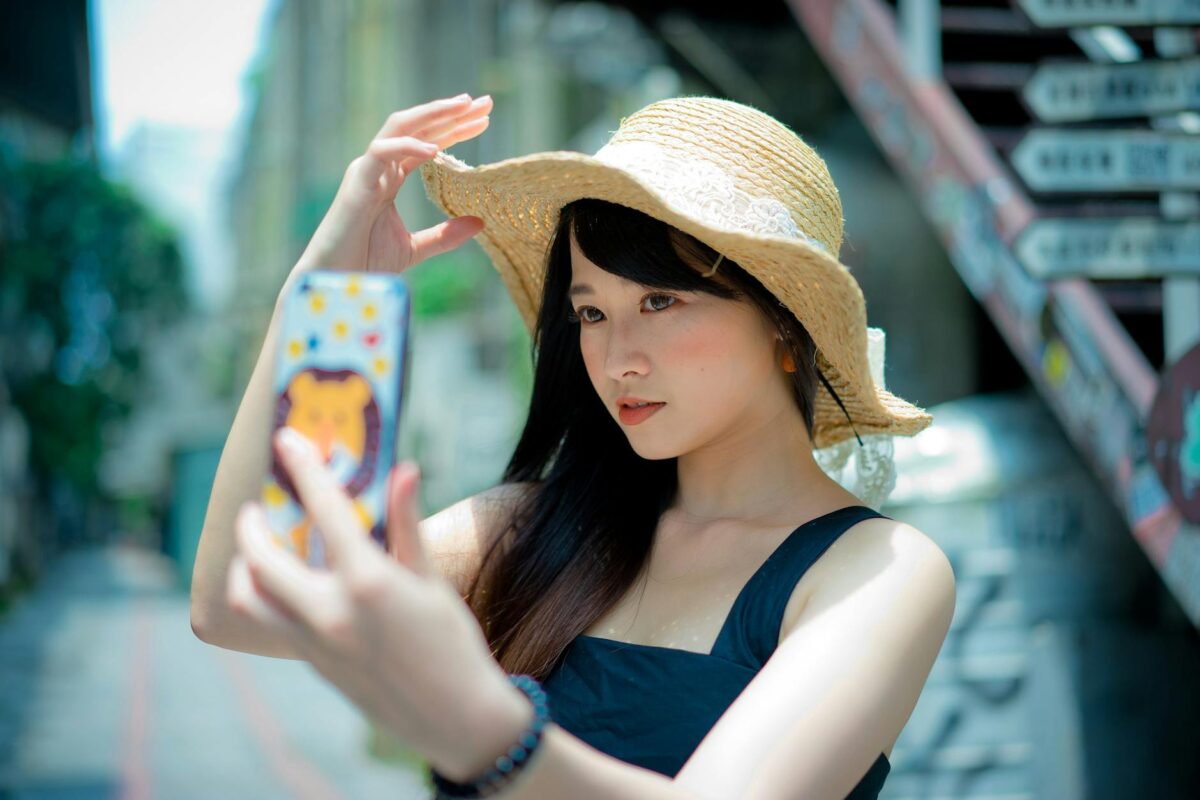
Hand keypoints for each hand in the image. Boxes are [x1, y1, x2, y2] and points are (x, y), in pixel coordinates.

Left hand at [226, 427, 528, 777]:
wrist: (454, 716)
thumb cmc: (453, 644)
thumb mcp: (433, 579)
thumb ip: (407, 525)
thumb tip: (405, 471)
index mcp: (367, 581)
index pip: (325, 509)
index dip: (304, 467)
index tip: (288, 438)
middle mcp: (330, 611)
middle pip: (259, 557)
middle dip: (251, 524)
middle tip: (259, 506)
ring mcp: (314, 641)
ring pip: (248, 596)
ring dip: (245, 565)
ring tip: (260, 547)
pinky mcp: (312, 662)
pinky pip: (269, 620)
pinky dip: (265, 593)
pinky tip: (288, 581)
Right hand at [293, 93, 492, 277]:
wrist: (336, 282)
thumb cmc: (366, 263)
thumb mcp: (414, 248)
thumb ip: (445, 235)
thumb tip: (480, 223)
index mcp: (390, 178)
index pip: (427, 143)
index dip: (455, 129)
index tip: (484, 120)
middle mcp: (378, 167)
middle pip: (417, 127)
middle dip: (451, 113)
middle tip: (485, 103)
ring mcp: (366, 171)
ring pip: (399, 127)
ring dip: (432, 113)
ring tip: (463, 106)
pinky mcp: (357, 183)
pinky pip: (381, 152)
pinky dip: (407, 146)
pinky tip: (436, 148)